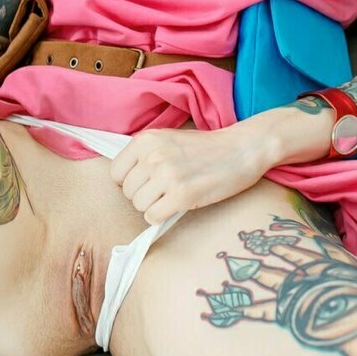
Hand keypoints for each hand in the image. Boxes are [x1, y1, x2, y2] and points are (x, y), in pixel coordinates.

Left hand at [109, 125, 265, 224]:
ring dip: (152, 206)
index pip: (116, 172)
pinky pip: (153, 216)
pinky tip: (176, 205)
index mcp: (147, 139)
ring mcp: (167, 175)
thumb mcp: (168, 139)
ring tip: (171, 196)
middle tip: (164, 189)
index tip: (145, 181)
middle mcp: (153, 156)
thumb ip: (145, 154)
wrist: (240, 149)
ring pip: (138, 205)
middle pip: (127, 191)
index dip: (129, 181)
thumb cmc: (204, 148)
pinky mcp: (182, 195)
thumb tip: (122, 179)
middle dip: (143, 194)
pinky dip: (161, 215)